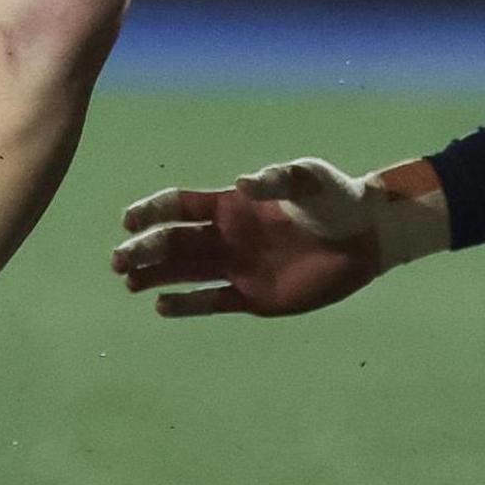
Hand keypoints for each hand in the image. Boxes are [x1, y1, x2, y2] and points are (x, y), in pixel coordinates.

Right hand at [112, 157, 445, 317]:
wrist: (365, 237)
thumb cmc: (336, 198)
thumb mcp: (308, 178)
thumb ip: (276, 180)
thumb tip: (240, 183)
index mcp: (232, 206)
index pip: (181, 207)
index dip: (152, 212)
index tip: (129, 221)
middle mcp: (227, 237)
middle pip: (174, 243)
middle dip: (145, 250)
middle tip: (119, 261)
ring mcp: (238, 267)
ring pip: (185, 273)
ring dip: (155, 276)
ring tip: (128, 282)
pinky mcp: (253, 297)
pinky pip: (212, 302)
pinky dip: (187, 305)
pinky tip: (161, 306)